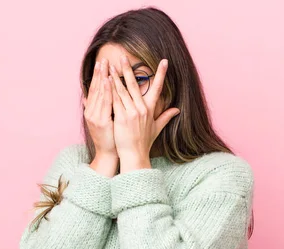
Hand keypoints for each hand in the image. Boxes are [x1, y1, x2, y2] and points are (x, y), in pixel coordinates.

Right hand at [83, 58, 116, 158]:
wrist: (109, 153)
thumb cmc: (110, 137)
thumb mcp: (101, 120)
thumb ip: (95, 108)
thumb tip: (86, 98)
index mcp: (92, 110)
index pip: (95, 90)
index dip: (98, 76)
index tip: (101, 63)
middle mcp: (91, 112)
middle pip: (96, 89)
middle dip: (99, 73)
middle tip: (102, 59)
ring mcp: (95, 116)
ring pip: (99, 93)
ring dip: (102, 78)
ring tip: (105, 65)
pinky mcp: (101, 121)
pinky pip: (104, 103)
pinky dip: (106, 91)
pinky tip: (108, 80)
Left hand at [109, 55, 179, 171]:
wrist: (135, 155)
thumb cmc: (144, 142)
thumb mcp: (157, 128)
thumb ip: (166, 117)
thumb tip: (177, 110)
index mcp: (150, 109)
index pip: (157, 88)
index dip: (161, 74)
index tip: (164, 61)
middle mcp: (141, 109)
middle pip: (134, 85)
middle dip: (129, 70)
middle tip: (123, 57)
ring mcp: (131, 113)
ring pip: (122, 90)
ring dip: (116, 77)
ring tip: (110, 65)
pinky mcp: (121, 117)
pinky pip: (114, 100)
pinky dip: (110, 89)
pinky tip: (106, 80)